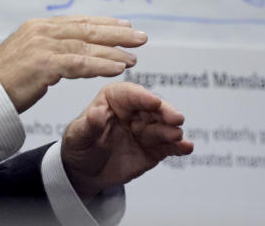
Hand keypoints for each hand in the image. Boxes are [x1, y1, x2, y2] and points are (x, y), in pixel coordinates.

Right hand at [0, 16, 145, 112]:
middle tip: (140, 37)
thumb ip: (48, 50)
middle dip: (117, 32)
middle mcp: (42, 31)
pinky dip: (101, 65)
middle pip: (87, 29)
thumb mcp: (27, 57)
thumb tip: (70, 52)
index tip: (124, 24)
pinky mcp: (44, 64)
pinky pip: (80, 63)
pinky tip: (118, 68)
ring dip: (114, 51)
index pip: (78, 21)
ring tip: (134, 58)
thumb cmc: (4, 81)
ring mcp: (43, 46)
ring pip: (87, 45)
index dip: (104, 23)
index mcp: (38, 27)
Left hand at [60, 82, 193, 199]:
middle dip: (165, 112)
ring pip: (164, 126)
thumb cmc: (79, 145)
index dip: (143, 97)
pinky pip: (169, 145)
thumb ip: (89, 125)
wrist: (85, 171)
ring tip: (177, 137)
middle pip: (153, 108)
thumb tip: (96, 113)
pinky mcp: (155, 148)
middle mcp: (134, 110)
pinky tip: (187, 148)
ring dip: (172, 130)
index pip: (130, 94)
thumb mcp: (78, 136)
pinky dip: (179, 146)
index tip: (154, 102)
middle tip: (176, 118)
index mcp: (114, 98)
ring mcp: (146, 129)